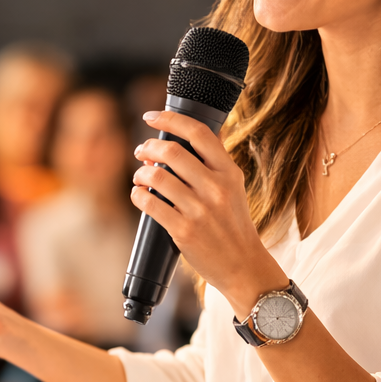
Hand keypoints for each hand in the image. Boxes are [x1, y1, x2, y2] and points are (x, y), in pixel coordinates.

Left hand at [133, 110, 286, 310]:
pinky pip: (150, 204)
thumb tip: (187, 135)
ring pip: (156, 177)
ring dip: (140, 173)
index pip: (198, 133)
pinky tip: (138, 195)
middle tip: (141, 151)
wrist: (243, 265)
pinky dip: (138, 195)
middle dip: (147, 147)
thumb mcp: (234, 188)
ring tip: (139, 176)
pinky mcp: (184, 230)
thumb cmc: (233, 225)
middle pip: (171, 151)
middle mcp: (216, 187)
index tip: (151, 116)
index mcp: (229, 172)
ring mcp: (200, 209)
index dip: (170, 119)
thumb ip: (214, 164)